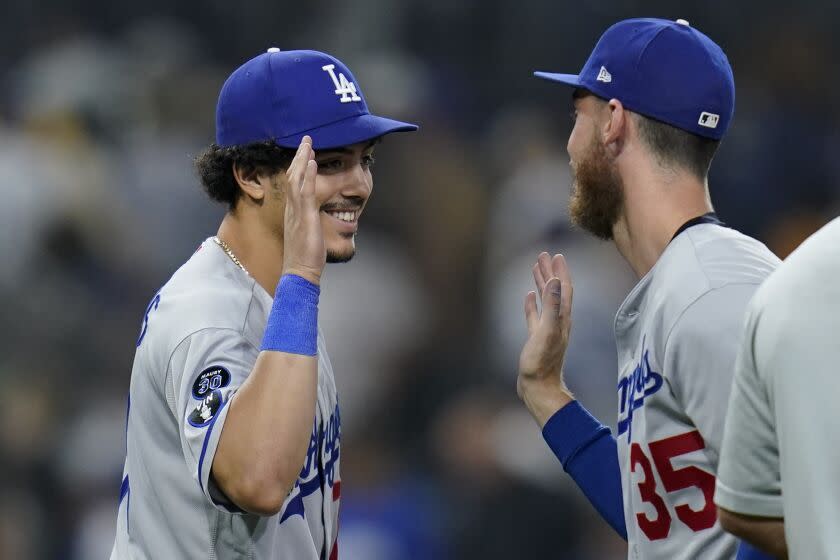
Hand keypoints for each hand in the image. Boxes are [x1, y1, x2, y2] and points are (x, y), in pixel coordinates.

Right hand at [282, 136, 324, 284]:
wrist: (299, 273)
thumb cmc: (305, 259)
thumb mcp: (308, 235)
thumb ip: (310, 224)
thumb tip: (316, 220)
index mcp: (293, 212)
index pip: (294, 184)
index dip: (299, 167)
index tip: (305, 154)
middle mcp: (292, 209)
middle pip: (293, 176)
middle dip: (300, 157)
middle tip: (306, 140)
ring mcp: (297, 212)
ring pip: (297, 179)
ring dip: (303, 160)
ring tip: (309, 144)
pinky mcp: (305, 217)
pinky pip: (306, 192)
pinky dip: (309, 175)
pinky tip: (312, 162)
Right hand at [517, 252, 574, 425]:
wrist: (539, 388)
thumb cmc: (542, 363)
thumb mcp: (546, 331)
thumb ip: (551, 306)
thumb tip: (554, 280)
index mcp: (562, 318)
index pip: (564, 288)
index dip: (560, 271)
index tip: (556, 255)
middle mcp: (557, 321)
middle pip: (555, 290)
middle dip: (550, 272)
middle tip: (544, 255)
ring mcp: (547, 329)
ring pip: (545, 300)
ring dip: (542, 283)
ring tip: (535, 268)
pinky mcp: (536, 338)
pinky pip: (535, 314)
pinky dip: (532, 303)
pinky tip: (527, 296)